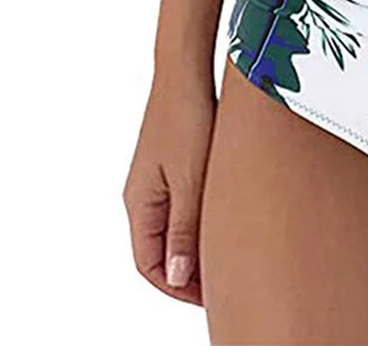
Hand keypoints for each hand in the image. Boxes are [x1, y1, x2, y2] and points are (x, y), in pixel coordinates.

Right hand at [122, 70, 216, 305]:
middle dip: (188, 271)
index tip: (209, 297)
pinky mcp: (174, 161)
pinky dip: (199, 219)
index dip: (177, 287)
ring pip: (173, 226)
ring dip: (195, 244)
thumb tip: (176, 276)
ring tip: (227, 254)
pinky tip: (225, 216)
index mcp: (140, 204)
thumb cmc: (186, 117)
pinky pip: (182, 203)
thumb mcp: (190, 179)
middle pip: (160, 250)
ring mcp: (158, 177)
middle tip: (222, 282)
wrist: (186, 70)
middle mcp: (144, 194)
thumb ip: (184, 228)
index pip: (149, 265)